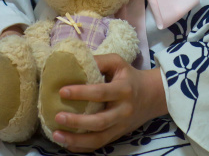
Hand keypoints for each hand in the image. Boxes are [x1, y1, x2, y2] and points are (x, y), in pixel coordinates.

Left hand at [52, 53, 167, 152]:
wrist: (151, 96)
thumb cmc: (129, 76)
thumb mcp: (118, 62)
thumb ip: (100, 60)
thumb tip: (75, 61)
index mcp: (123, 90)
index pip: (100, 92)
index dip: (81, 93)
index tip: (62, 91)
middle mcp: (123, 111)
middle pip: (99, 121)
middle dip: (77, 121)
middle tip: (57, 116)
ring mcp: (120, 126)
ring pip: (98, 139)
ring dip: (77, 140)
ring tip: (57, 135)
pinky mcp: (117, 135)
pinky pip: (99, 145)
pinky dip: (82, 147)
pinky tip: (67, 144)